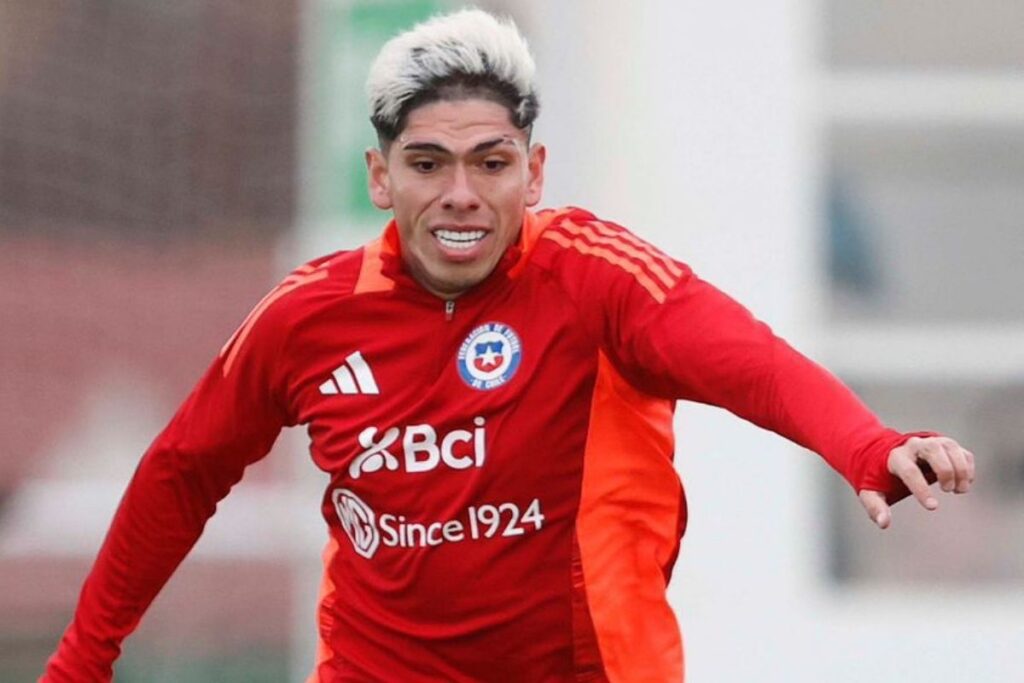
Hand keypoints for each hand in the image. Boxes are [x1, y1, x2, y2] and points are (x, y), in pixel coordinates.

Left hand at [858, 436, 974, 528]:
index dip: (921, 489)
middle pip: (933, 449)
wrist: (887, 455)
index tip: (933, 506)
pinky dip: (968, 468)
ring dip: (960, 469)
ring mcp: (931, 442)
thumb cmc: (881, 477)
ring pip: (950, 447)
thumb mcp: (871, 491)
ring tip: (959, 490)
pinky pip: (962, 452)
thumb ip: (876, 507)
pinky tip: (964, 483)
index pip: (909, 470)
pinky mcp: (945, 446)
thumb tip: (884, 523)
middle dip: (945, 470)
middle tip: (947, 490)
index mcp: (895, 457)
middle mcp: (914, 446)